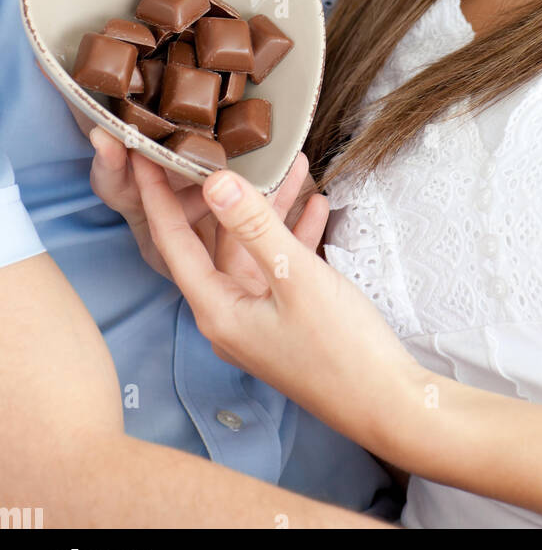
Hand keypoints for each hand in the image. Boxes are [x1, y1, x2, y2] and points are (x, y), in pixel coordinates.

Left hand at [133, 153, 425, 457]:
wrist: (388, 403)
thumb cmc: (341, 350)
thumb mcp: (296, 276)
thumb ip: (254, 226)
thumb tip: (213, 182)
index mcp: (217, 310)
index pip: (174, 242)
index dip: (158, 195)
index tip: (144, 153)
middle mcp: (229, 314)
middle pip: (217, 239)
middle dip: (230, 190)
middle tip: (222, 146)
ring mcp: (259, 316)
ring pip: (254, 247)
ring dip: (273, 207)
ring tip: (293, 163)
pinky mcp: (287, 316)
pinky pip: (281, 264)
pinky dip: (295, 233)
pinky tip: (317, 204)